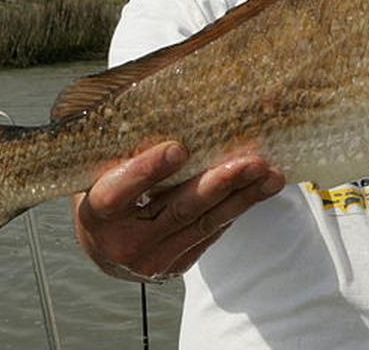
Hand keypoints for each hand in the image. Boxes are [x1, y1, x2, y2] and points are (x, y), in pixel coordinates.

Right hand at [73, 141, 285, 282]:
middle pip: (179, 210)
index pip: (120, 192)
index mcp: (97, 212)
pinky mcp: (177, 265)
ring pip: (204, 224)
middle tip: (252, 162)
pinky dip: (236, 208)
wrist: (103, 245)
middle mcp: (124, 243)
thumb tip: (166, 104)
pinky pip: (211, 233)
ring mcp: (153, 260)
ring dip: (243, 197)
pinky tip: (260, 188)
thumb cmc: (104, 189)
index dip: (149, 170)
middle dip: (220, 184)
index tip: (179, 148)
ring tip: (270, 174)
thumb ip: (124, 150)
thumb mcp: (100, 170)